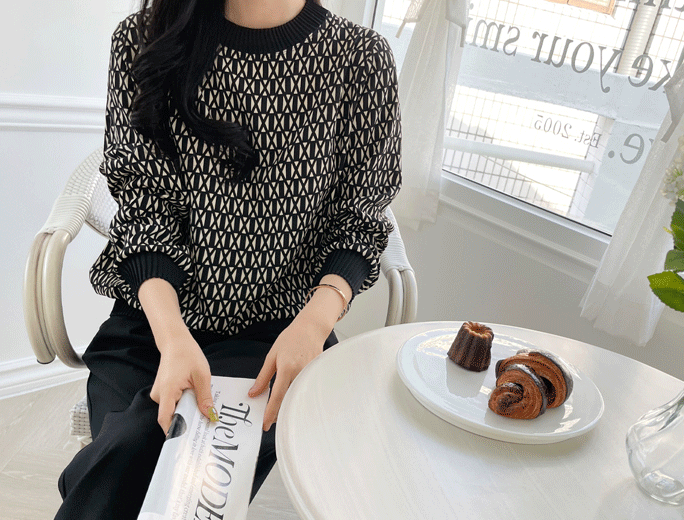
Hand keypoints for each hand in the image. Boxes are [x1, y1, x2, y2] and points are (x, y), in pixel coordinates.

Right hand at [150, 330, 216, 434]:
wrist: (176, 342)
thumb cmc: (188, 355)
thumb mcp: (202, 375)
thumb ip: (204, 397)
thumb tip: (210, 416)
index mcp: (167, 391)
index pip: (166, 419)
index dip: (176, 432)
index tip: (188, 442)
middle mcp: (159, 395)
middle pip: (172, 416)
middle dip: (188, 423)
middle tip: (205, 429)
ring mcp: (159, 394)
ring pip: (174, 410)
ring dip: (188, 412)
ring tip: (204, 414)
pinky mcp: (163, 392)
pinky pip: (174, 404)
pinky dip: (185, 405)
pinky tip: (197, 403)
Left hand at [249, 316, 329, 430]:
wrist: (311, 328)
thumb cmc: (291, 339)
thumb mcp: (272, 356)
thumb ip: (263, 377)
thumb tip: (253, 393)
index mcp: (287, 368)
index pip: (278, 396)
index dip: (271, 412)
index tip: (265, 424)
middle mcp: (300, 373)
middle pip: (290, 401)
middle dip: (279, 413)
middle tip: (270, 422)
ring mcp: (310, 374)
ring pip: (298, 398)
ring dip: (288, 407)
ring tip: (279, 413)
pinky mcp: (317, 375)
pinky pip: (306, 391)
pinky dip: (298, 398)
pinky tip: (292, 401)